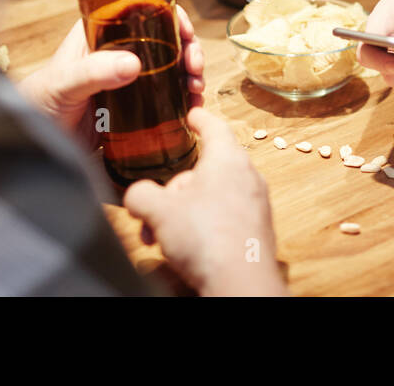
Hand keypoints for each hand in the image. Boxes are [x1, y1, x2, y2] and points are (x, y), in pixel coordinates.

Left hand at [17, 6, 205, 139]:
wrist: (31, 143)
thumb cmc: (37, 103)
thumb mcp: (62, 84)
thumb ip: (92, 72)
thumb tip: (133, 64)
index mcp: (101, 33)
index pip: (144, 11)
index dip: (172, 17)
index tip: (187, 32)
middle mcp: (118, 52)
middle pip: (166, 40)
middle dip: (188, 50)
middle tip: (195, 67)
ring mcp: (128, 80)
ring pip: (170, 68)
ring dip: (190, 75)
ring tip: (196, 91)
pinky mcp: (135, 107)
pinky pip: (166, 98)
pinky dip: (184, 100)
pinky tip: (191, 108)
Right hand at [124, 107, 286, 295]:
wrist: (241, 281)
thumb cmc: (206, 236)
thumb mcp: (158, 209)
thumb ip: (140, 194)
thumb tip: (138, 196)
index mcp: (228, 158)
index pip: (214, 127)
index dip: (200, 118)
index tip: (193, 113)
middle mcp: (247, 176)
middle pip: (203, 171)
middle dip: (173, 191)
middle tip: (152, 212)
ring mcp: (255, 204)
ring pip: (210, 198)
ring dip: (182, 214)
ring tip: (161, 238)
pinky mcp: (255, 230)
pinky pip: (223, 219)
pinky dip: (201, 228)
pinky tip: (184, 249)